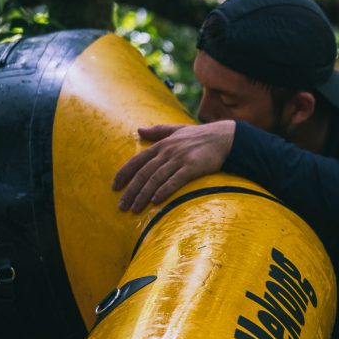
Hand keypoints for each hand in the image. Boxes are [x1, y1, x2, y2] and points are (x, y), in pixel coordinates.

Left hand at [112, 120, 235, 212]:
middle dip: (131, 191)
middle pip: (143, 173)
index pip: (137, 161)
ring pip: (156, 179)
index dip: (124, 174)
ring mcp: (179, 159)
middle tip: (122, 206)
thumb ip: (157, 131)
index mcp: (161, 145)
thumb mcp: (176, 130)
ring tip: (135, 209)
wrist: (224, 138)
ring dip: (143, 195)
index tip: (115, 187)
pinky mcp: (192, 167)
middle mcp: (167, 152)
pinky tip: (156, 200)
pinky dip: (164, 190)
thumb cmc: (200, 136)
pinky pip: (175, 180)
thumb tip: (139, 130)